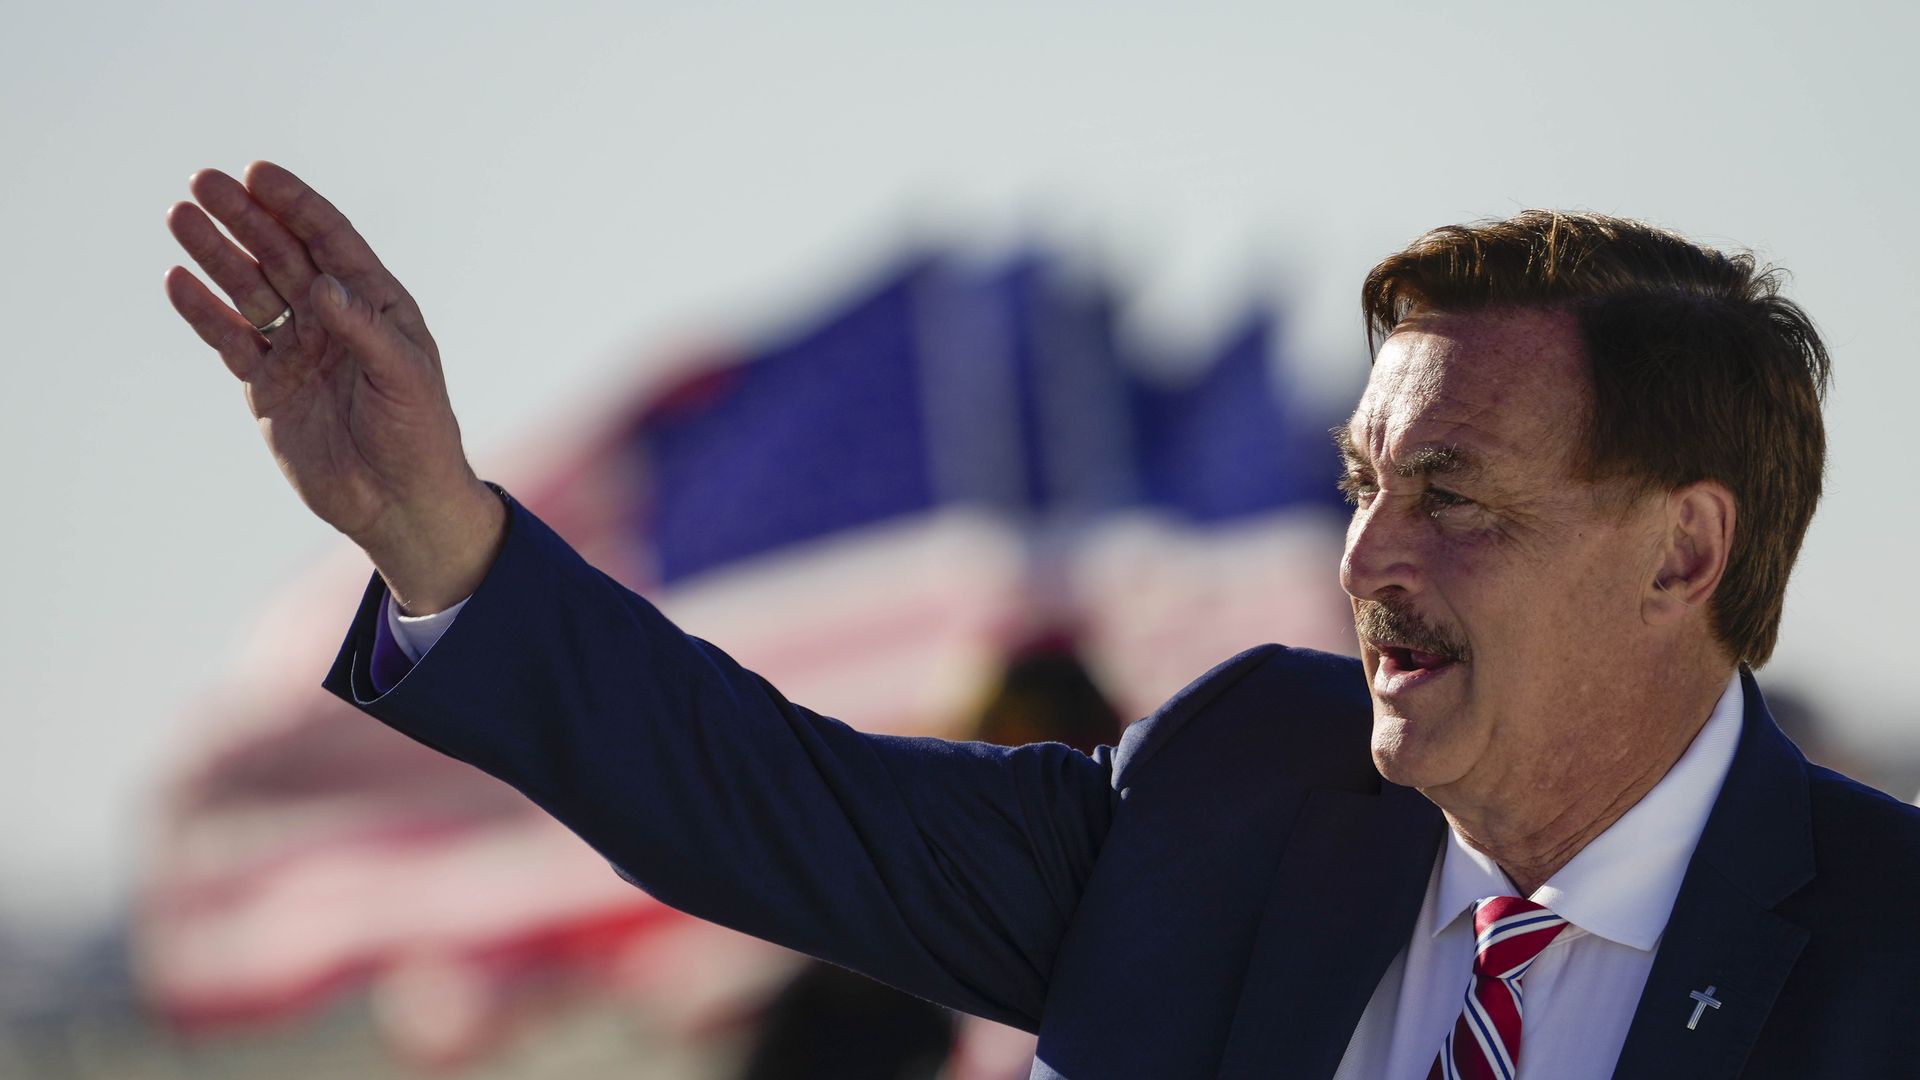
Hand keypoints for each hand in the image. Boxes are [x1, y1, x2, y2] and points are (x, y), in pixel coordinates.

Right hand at [165, 161, 503, 612]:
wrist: (399, 504)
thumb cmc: (419, 437)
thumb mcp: (405, 379)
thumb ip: (365, 330)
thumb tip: (322, 285)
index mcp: (376, 305)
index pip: (331, 242)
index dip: (296, 205)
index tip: (259, 173)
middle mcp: (334, 319)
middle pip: (282, 255)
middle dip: (245, 217)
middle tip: (204, 181)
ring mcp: (298, 351)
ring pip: (250, 290)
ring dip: (216, 254)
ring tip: (180, 216)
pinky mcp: (268, 387)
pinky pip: (231, 340)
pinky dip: (204, 312)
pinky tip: (178, 281)